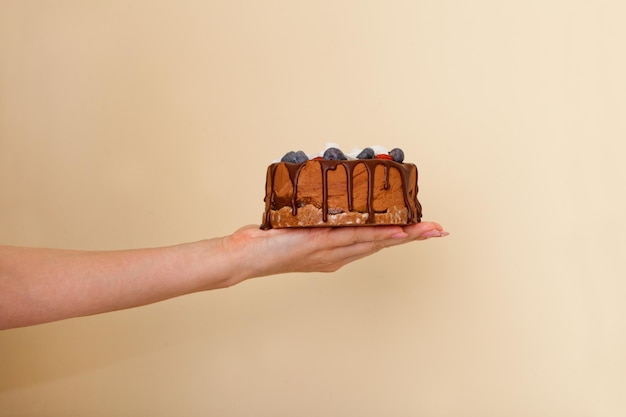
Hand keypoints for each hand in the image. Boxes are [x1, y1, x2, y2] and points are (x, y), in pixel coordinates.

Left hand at [225, 221, 447, 279]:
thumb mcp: (296, 227)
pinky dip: (375, 236)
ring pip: (373, 242)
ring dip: (402, 236)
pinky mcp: (318, 245)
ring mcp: (329, 252)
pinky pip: (352, 239)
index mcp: (334, 253)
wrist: (245, 256)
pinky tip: (393, 233)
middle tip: (439, 230)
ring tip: (427, 230)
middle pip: (381, 244)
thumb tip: (323, 196)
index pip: (372, 241)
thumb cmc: (267, 242)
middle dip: (412, 237)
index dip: (399, 235)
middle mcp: (336, 256)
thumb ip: (314, 217)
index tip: (422, 228)